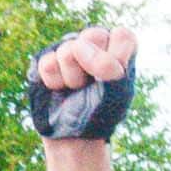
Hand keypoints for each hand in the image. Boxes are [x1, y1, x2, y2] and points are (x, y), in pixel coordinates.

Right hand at [20, 22, 139, 145]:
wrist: (74, 135)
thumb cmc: (101, 112)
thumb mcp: (117, 93)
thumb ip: (107, 66)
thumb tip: (77, 47)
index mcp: (119, 48)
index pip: (122, 36)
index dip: (117, 58)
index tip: (114, 78)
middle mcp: (95, 44)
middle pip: (94, 34)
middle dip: (93, 64)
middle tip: (92, 84)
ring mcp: (69, 49)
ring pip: (68, 49)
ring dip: (73, 78)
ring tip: (75, 89)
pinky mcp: (47, 58)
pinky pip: (48, 64)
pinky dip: (55, 83)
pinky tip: (58, 90)